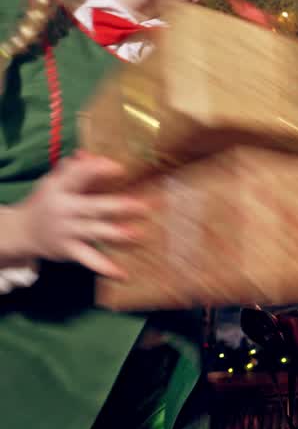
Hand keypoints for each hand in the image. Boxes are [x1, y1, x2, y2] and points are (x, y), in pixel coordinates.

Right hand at [17, 153, 146, 278]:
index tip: (120, 168)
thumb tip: (91, 154)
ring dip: (116, 233)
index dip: (97, 169)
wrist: (21, 232)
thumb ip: (74, 170)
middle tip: (144, 206)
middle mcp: (63, 209)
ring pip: (95, 231)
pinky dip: (104, 267)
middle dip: (119, 206)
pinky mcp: (68, 250)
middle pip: (93, 206)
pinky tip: (122, 274)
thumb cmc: (47, 202)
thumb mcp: (54, 183)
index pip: (77, 175)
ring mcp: (66, 231)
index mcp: (59, 188)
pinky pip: (88, 258)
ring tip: (137, 234)